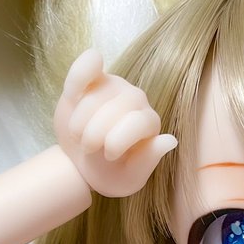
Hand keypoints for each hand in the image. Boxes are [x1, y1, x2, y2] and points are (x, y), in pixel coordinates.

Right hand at [54, 49, 176, 196]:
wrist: (80, 162)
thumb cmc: (109, 172)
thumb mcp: (128, 179)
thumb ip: (147, 162)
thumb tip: (170, 140)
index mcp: (149, 124)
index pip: (138, 122)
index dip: (119, 140)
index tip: (108, 156)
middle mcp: (136, 100)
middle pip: (117, 108)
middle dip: (96, 133)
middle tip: (88, 149)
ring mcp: (113, 85)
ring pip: (95, 94)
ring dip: (79, 120)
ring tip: (78, 136)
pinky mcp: (90, 78)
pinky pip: (88, 63)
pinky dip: (80, 72)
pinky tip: (73, 93)